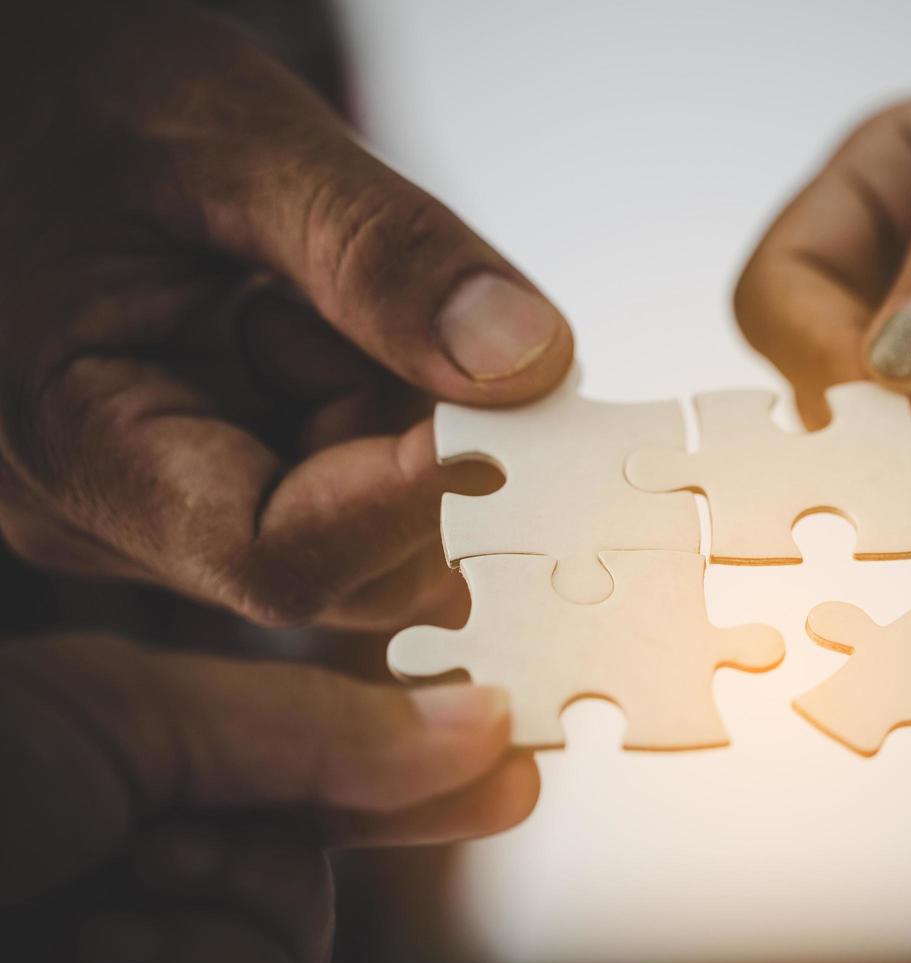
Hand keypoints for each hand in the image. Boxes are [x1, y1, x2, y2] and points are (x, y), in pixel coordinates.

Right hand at [0, 0, 572, 629]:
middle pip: (347, 566)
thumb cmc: (98, 110)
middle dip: (415, 444)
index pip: (278, 558)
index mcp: (72, 446)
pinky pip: (359, 504)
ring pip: (372, 543)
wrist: (47, 110)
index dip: (414, 497)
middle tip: (399, 312)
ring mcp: (170, 520)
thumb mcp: (238, 144)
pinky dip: (388, 420)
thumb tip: (524, 359)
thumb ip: (378, 252)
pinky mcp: (223, 494)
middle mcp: (116, 522)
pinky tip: (331, 335)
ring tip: (325, 301)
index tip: (508, 408)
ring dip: (401, 424)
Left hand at [0, 632, 535, 962]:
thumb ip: (302, 722)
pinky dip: (216, 947)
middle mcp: (121, 850)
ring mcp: (142, 939)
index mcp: (102, 754)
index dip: (389, 734)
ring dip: (237, 897)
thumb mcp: (105, 715)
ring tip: (121, 885)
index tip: (488, 733)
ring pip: (284, 921)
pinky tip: (133, 929)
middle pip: (302, 834)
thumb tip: (462, 721)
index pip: (282, 740)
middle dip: (371, 808)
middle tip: (486, 783)